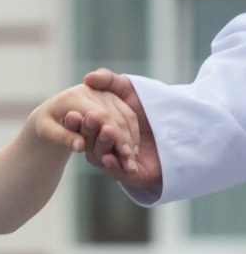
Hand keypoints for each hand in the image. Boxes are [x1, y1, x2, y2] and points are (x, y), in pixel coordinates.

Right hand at [78, 69, 161, 194]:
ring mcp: (116, 160)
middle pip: (91, 140)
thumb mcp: (128, 89)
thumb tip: (88, 77)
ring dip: (102, 145)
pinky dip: (112, 166)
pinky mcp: (130, 175)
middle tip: (89, 119)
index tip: (71, 114)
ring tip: (107, 132)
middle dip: (89, 130)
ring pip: (101, 156)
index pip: (85, 125)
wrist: (183, 129)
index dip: (77, 120)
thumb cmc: (151, 106)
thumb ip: (109, 80)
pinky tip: (108, 158)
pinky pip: (117, 172)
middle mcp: (104, 144)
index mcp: (99, 126)